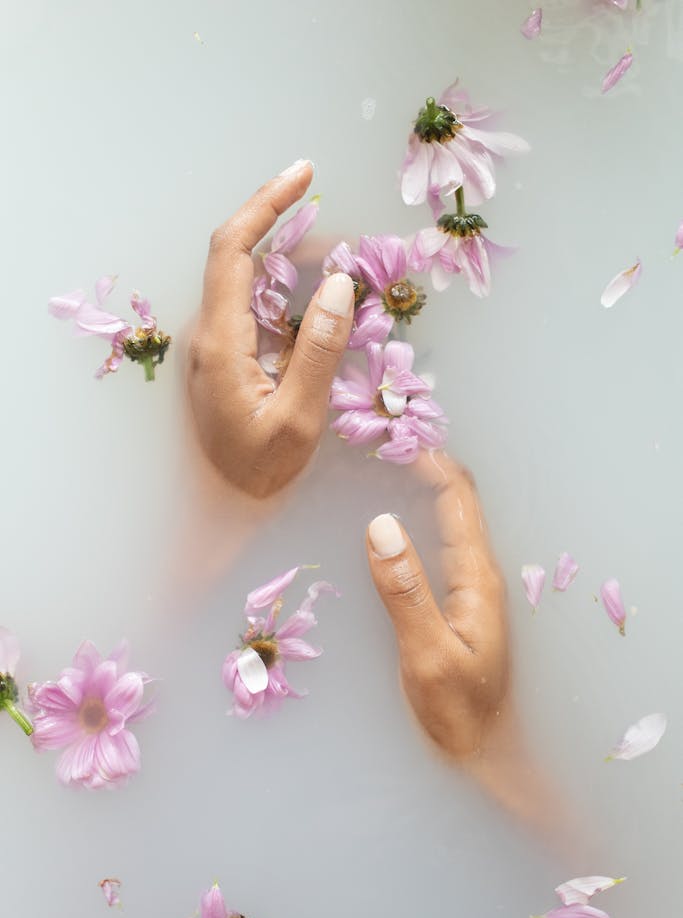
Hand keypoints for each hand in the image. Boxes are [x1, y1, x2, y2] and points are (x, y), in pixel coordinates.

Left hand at [188, 160, 354, 498]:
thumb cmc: (259, 471)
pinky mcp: (223, 357)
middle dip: (279, 221)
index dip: (265, 205)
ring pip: (245, 280)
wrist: (221, 507)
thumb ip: (318, 349)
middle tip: (325, 203)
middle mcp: (208, 333)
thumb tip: (338, 283)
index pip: (232, 250)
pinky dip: (282, 288)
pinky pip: (251, 307)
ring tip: (331, 247)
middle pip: (235, 255)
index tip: (304, 175)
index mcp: (220, 341)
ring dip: (285, 256)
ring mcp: (213, 344)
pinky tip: (311, 295)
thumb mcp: (298, 417)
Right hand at [366, 450, 561, 834]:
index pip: (457, 500)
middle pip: (457, 501)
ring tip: (382, 469)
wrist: (484, 754)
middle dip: (425, 466)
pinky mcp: (457, 603)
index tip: (389, 439)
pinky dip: (419, 518)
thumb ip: (405, 591)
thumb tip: (381, 523)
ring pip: (449, 519)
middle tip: (381, 444)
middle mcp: (479, 574)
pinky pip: (440, 544)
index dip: (427, 463)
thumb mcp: (426, 653)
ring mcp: (470, 588)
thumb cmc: (458, 711)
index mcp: (477, 579)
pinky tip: (391, 522)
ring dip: (422, 489)